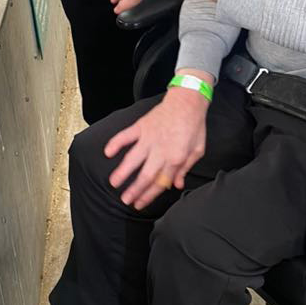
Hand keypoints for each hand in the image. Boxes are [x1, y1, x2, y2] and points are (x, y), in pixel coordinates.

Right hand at [105, 87, 208, 208]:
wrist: (188, 100)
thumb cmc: (194, 125)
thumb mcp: (198, 150)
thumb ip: (186, 168)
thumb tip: (176, 185)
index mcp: (176, 158)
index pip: (160, 182)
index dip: (149, 196)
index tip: (139, 204)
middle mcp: (160, 150)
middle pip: (145, 175)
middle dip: (134, 190)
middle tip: (125, 200)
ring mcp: (149, 137)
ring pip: (133, 158)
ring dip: (122, 172)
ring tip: (113, 183)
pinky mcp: (141, 126)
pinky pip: (126, 135)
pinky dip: (115, 143)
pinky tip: (107, 152)